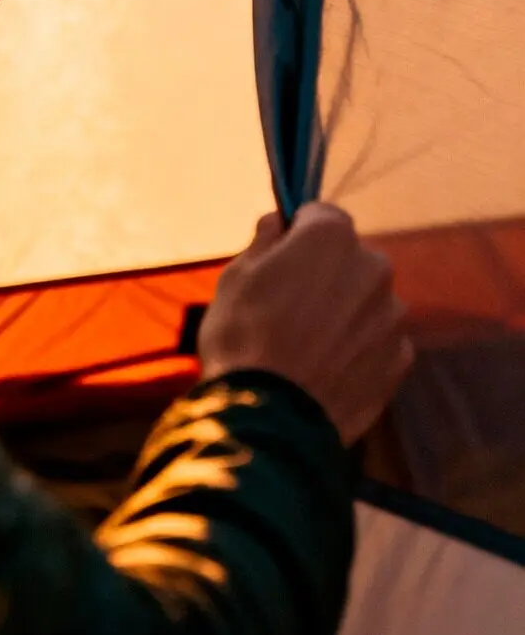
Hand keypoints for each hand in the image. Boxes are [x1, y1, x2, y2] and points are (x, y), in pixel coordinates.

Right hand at [198, 205, 413, 445]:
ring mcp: (392, 316)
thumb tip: (278, 223)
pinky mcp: (399, 359)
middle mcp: (373, 267)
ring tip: (308, 347)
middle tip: (290, 309)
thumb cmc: (243, 337)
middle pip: (350, 259)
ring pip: (367, 302)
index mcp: (331, 237)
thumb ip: (264, 241)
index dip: (299, 235)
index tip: (281, 258)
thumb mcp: (236, 276)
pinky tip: (326, 370)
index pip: (321, 216)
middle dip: (326, 275)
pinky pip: (379, 342)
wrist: (269, 418)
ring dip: (346, 314)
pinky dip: (359, 349)